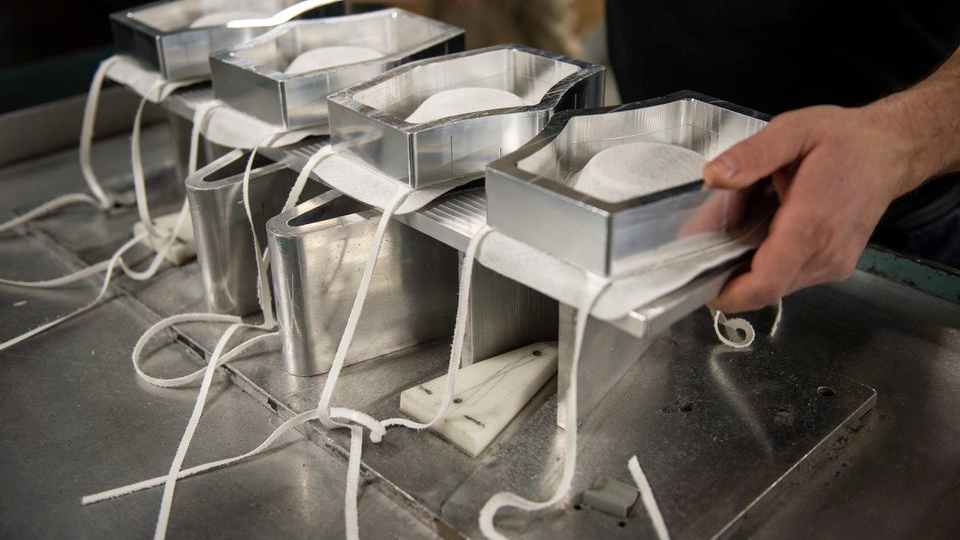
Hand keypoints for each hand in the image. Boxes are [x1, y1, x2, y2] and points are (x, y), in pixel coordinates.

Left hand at [702, 104, 920, 312]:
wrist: (889, 151)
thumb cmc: (843, 141)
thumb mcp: (792, 131)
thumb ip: (752, 155)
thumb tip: (714, 176)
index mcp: (811, 225)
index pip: (765, 283)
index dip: (728, 293)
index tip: (699, 282)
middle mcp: (825, 254)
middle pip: (764, 287)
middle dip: (729, 271)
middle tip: (711, 238)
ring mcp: (832, 264)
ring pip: (776, 285)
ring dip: (748, 266)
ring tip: (740, 227)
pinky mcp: (834, 266)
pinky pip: (790, 277)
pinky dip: (767, 262)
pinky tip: (764, 231)